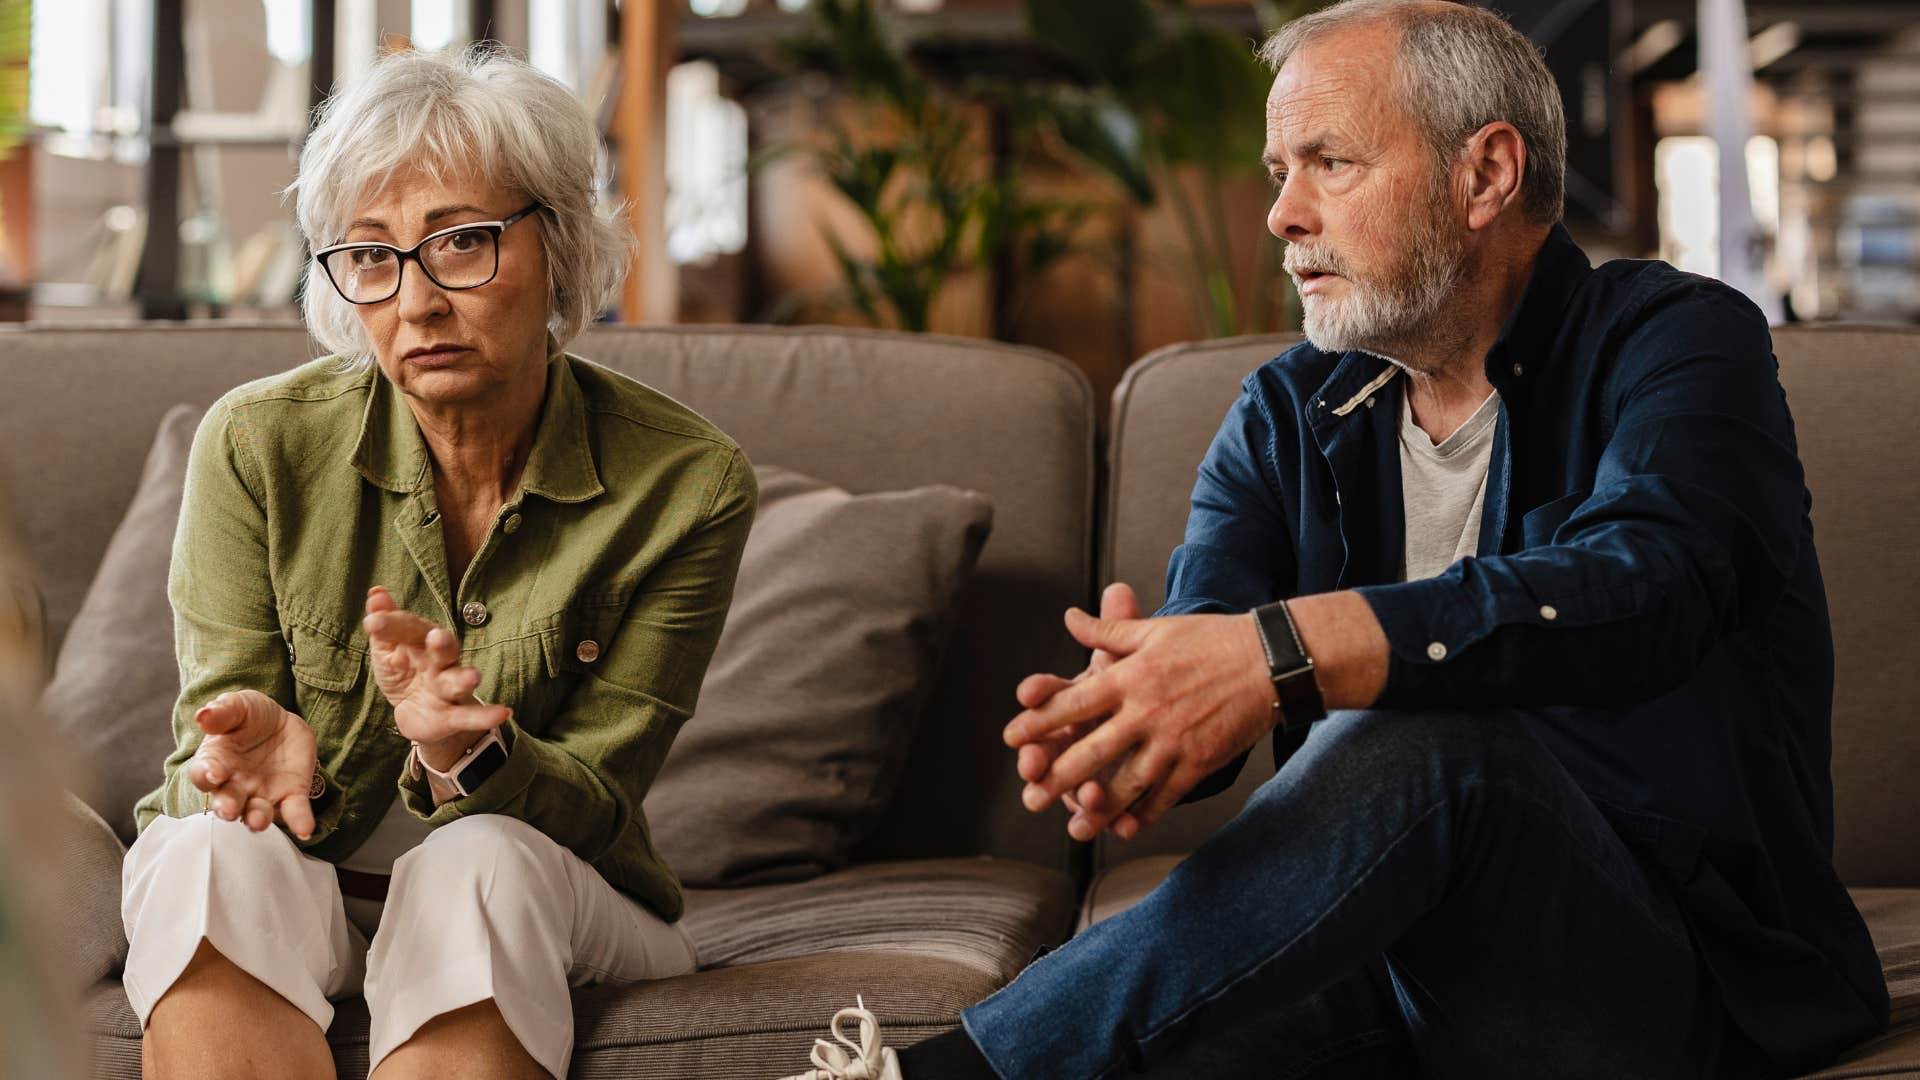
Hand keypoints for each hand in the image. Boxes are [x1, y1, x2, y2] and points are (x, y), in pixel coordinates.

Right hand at [185, 690, 318, 837]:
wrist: (281, 723)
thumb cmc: (250, 717)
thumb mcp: (238, 706)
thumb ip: (222, 711)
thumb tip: (203, 715)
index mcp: (215, 762)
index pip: (204, 774)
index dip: (206, 775)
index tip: (213, 774)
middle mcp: (234, 785)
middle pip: (227, 801)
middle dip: (227, 807)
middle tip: (229, 811)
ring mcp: (261, 794)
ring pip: (256, 812)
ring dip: (256, 819)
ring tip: (258, 822)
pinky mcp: (290, 795)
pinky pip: (294, 811)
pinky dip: (299, 821)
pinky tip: (305, 829)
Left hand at [362, 586, 510, 768]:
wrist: (416, 713)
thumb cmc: (405, 671)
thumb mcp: (388, 649)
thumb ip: (386, 625)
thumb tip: (377, 593)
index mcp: (421, 642)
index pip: (410, 628)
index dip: (393, 624)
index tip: (373, 622)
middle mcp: (440, 661)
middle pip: (444, 649)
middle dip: (442, 643)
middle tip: (436, 637)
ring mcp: (448, 687)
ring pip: (457, 681)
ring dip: (464, 679)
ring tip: (472, 678)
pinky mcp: (453, 715)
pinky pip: (469, 715)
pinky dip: (486, 716)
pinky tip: (503, 713)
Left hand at [1005, 606, 1276, 841]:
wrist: (1270, 661)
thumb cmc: (1210, 641)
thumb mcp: (1155, 630)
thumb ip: (1109, 630)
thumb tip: (1069, 618)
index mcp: (1131, 676)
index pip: (1073, 703)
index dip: (1039, 721)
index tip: (1012, 737)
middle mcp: (1146, 711)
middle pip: (1092, 751)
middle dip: (1056, 778)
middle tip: (1030, 798)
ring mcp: (1173, 741)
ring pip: (1127, 783)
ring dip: (1097, 810)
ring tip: (1074, 829)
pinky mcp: (1199, 762)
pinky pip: (1166, 795)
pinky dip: (1144, 815)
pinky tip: (1125, 829)